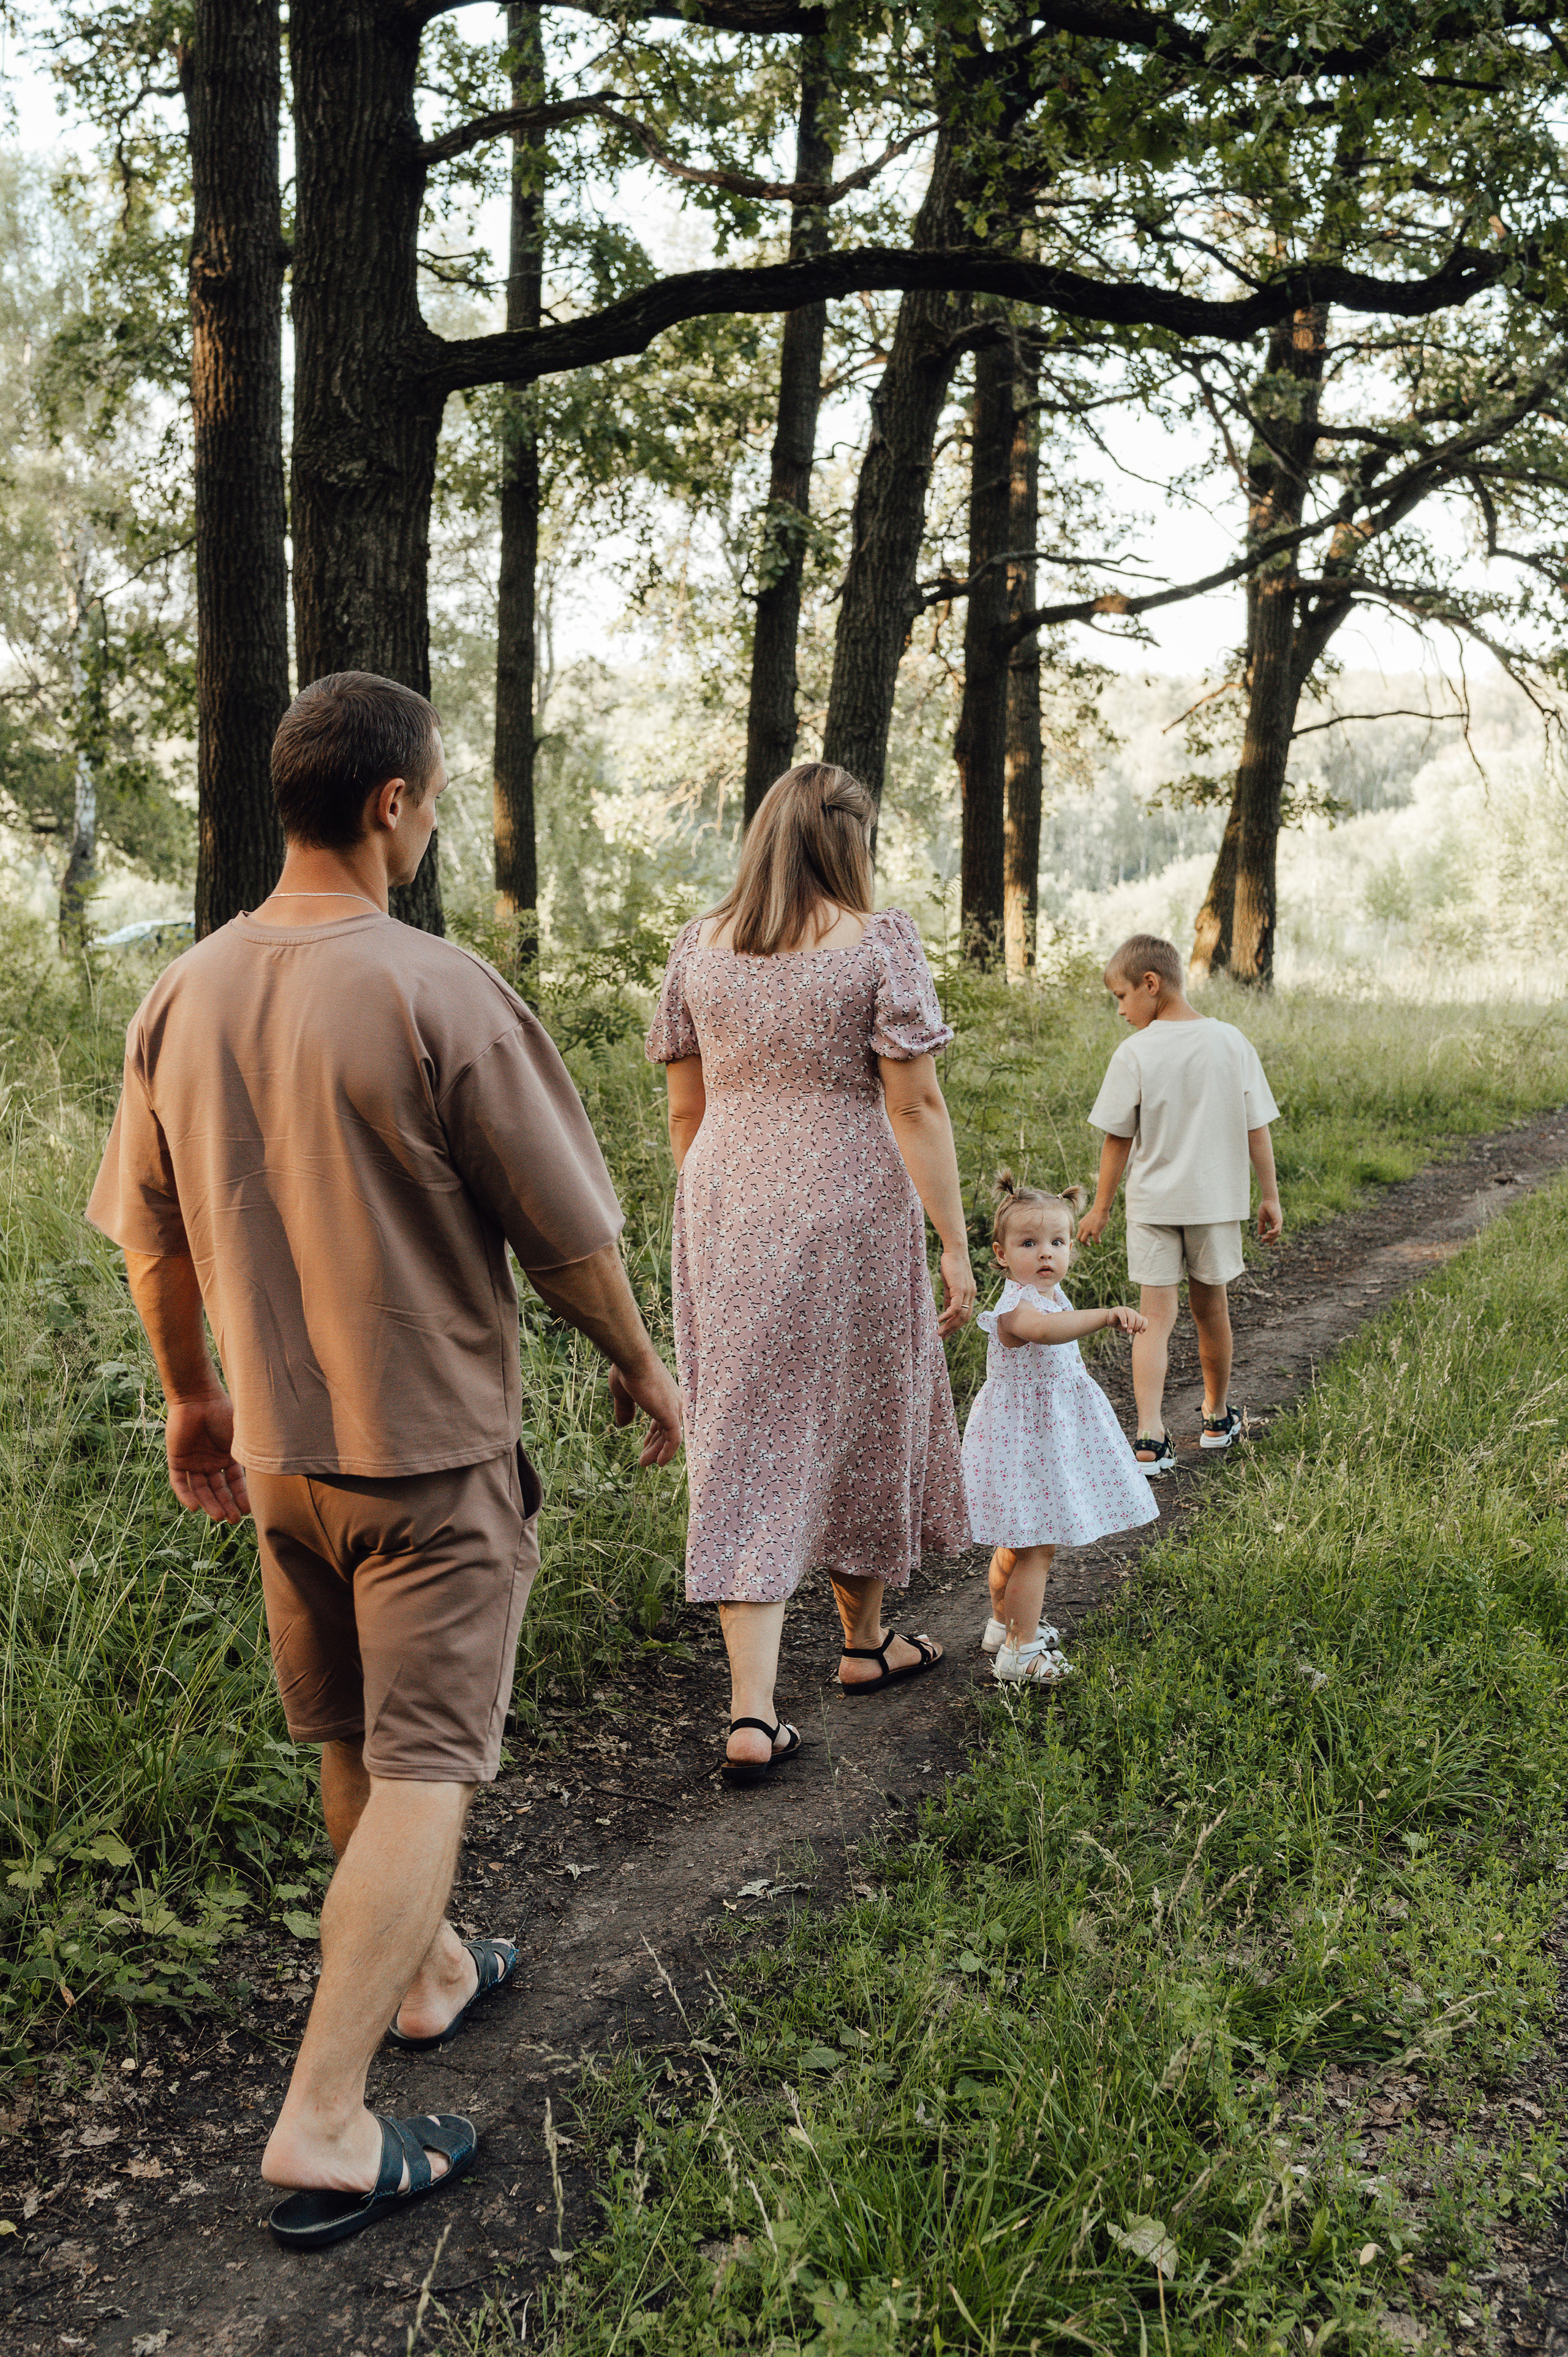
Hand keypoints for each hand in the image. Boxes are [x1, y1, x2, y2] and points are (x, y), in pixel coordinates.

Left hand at [165, 1394, 249, 1523]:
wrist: (198, 1398)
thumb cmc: (224, 1412)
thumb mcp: (242, 1437)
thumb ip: (250, 1453)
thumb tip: (271, 1470)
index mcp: (228, 1456)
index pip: (234, 1482)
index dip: (241, 1496)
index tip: (247, 1510)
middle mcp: (210, 1462)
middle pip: (218, 1490)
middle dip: (225, 1505)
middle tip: (232, 1520)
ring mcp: (194, 1462)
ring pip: (200, 1489)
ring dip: (208, 1503)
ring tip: (218, 1517)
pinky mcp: (177, 1460)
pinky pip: (180, 1482)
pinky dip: (186, 1495)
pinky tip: (194, 1507)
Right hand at [608, 1355, 683, 1467]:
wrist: (632, 1359)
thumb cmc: (626, 1370)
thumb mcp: (623, 1393)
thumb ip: (625, 1409)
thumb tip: (623, 1425)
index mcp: (664, 1394)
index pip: (663, 1419)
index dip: (654, 1434)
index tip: (645, 1445)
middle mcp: (673, 1400)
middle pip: (666, 1430)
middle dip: (655, 1446)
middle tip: (643, 1460)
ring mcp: (674, 1407)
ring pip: (669, 1437)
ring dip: (657, 1452)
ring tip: (644, 1464)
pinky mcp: (671, 1414)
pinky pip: (674, 1440)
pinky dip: (667, 1453)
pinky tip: (659, 1463)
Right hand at [937, 1245, 975, 1338]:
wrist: (955, 1250)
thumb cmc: (951, 1265)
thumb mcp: (950, 1284)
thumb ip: (949, 1298)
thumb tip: (947, 1311)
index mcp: (970, 1294)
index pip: (966, 1314)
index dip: (957, 1325)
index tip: (947, 1332)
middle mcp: (971, 1295)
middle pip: (965, 1318)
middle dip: (953, 1329)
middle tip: (942, 1337)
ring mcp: (967, 1292)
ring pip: (961, 1315)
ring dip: (950, 1326)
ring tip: (940, 1332)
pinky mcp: (960, 1289)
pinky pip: (956, 1307)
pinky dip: (948, 1315)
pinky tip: (940, 1319)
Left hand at [1077, 1205, 1109, 1244]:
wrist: (1100, 1208)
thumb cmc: (1098, 1212)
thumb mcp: (1090, 1218)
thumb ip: (1090, 1224)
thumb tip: (1094, 1228)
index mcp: (1081, 1223)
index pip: (1079, 1232)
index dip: (1083, 1236)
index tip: (1088, 1237)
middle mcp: (1083, 1227)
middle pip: (1078, 1238)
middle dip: (1083, 1242)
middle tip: (1088, 1243)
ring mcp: (1088, 1230)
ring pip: (1083, 1241)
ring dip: (1086, 1244)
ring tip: (1090, 1245)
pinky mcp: (1095, 1232)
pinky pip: (1095, 1241)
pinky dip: (1097, 1242)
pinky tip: (1099, 1241)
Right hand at [1103, 1304, 1147, 1334]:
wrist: (1108, 1319)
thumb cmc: (1119, 1324)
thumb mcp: (1127, 1329)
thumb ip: (1133, 1330)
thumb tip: (1136, 1331)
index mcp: (1136, 1316)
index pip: (1144, 1320)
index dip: (1144, 1326)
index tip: (1140, 1333)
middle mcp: (1132, 1312)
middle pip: (1139, 1318)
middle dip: (1136, 1327)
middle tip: (1131, 1333)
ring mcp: (1126, 1310)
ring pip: (1132, 1316)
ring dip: (1131, 1325)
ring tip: (1128, 1332)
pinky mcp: (1118, 1310)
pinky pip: (1123, 1314)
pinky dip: (1124, 1321)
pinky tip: (1124, 1326)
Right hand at [1257, 1195, 1283, 1243]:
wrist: (1267, 1200)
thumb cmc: (1264, 1207)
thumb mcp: (1261, 1219)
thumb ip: (1261, 1226)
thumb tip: (1260, 1234)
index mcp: (1274, 1223)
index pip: (1274, 1233)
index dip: (1272, 1239)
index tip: (1269, 1245)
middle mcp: (1278, 1223)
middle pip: (1275, 1235)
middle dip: (1269, 1239)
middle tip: (1262, 1241)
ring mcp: (1279, 1222)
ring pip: (1276, 1233)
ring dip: (1270, 1237)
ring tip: (1263, 1238)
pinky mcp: (1278, 1220)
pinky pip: (1277, 1229)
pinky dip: (1272, 1232)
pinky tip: (1267, 1233)